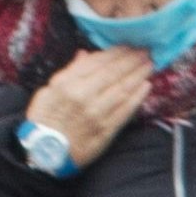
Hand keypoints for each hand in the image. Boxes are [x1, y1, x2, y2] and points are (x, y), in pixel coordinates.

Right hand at [23, 47, 150, 170]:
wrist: (46, 151)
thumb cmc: (45, 118)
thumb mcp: (48, 90)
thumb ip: (69, 72)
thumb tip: (86, 54)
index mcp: (67, 85)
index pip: (97, 63)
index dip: (116, 53)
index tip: (128, 45)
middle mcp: (83, 97)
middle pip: (113, 74)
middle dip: (131, 60)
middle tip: (145, 50)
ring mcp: (97, 114)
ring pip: (122, 90)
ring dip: (138, 75)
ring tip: (149, 64)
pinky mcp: (106, 130)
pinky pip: (125, 111)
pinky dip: (138, 97)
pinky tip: (147, 86)